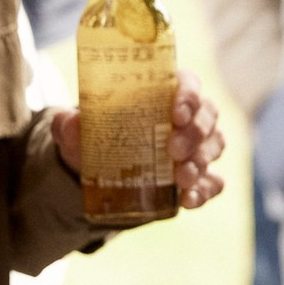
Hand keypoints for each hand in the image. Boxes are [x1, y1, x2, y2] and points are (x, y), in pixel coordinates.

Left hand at [49, 65, 226, 209]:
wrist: (100, 171)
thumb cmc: (97, 136)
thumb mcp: (77, 129)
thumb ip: (69, 124)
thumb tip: (71, 124)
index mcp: (165, 91)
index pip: (188, 84)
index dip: (189, 95)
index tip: (176, 112)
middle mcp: (188, 116)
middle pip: (207, 116)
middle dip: (194, 133)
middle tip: (172, 149)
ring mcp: (198, 146)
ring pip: (214, 147)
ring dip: (200, 162)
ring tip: (181, 178)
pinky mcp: (198, 176)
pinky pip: (214, 181)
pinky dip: (205, 190)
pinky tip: (189, 200)